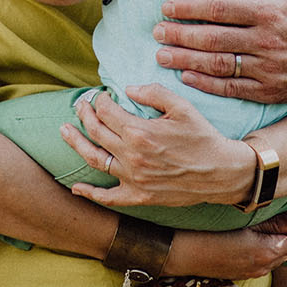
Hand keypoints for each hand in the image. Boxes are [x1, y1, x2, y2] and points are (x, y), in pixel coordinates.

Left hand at [62, 86, 251, 206]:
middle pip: (96, 132)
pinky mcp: (139, 197)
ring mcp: (133, 179)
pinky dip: (89, 193)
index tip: (101, 95)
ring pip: (94, 160)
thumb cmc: (203, 137)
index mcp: (140, 132)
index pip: (106, 112)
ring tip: (64, 131)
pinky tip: (76, 187)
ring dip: (75, 144)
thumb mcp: (182, 106)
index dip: (100, 100)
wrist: (221, 173)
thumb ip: (153, 92)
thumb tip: (129, 89)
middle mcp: (131, 156)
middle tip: (78, 105)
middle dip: (84, 115)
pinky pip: (108, 198)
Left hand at [154, 0, 286, 104]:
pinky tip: (186, 76)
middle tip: (156, 32)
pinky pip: (232, 88)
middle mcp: (265, 41)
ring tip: (162, 55)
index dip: (190, 8)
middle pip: (213, 38)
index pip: (220, 9)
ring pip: (218, 65)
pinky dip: (206, 84)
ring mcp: (267, 68)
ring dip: (186, 60)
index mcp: (268, 12)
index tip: (167, 7)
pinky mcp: (269, 90)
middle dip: (180, 35)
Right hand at [165, 201, 286, 279]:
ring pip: (278, 252)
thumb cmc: (203, 232)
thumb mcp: (241, 222)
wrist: (175, 252)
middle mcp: (262, 266)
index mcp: (265, 253)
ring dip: (286, 235)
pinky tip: (264, 229)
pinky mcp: (240, 271)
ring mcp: (250, 271)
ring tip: (285, 214)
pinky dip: (272, 243)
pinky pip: (264, 257)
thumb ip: (273, 221)